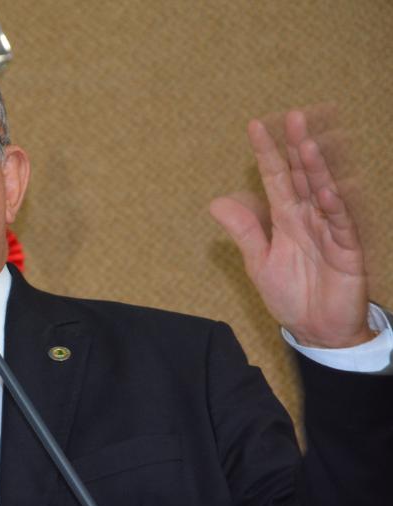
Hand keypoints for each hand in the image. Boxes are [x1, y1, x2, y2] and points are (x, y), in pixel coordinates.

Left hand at [209, 109, 372, 347]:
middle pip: (302, 176)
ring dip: (317, 169)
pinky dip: (335, 208)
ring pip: (324, 192)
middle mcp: (309, 218)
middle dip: (297, 147)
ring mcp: (330, 231)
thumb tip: (216, 202)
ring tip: (308, 143)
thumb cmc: (291, 295)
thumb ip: (244, 231)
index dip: (266, 153)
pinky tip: (328, 189)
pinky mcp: (348, 251)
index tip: (255, 126)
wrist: (316, 331)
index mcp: (285, 219)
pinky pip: (342, 225)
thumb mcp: (259, 262)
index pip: (275, 179)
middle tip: (294, 116)